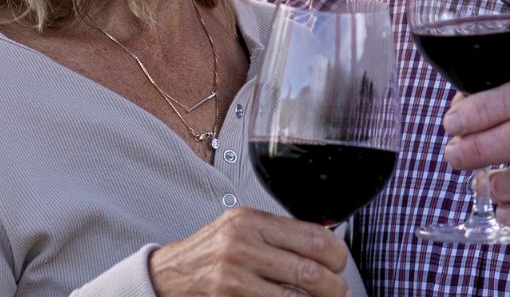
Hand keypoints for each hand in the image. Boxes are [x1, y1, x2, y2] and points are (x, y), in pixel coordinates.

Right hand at [148, 208, 348, 295]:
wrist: (169, 274)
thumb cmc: (210, 252)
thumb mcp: (241, 228)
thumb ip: (278, 233)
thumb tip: (324, 243)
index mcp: (250, 220)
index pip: (311, 236)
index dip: (336, 253)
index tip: (340, 262)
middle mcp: (242, 245)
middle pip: (308, 269)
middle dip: (334, 285)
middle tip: (340, 289)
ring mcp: (235, 276)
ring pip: (296, 295)